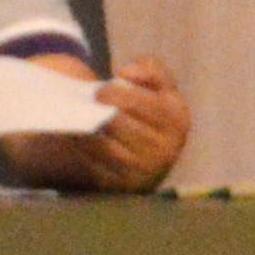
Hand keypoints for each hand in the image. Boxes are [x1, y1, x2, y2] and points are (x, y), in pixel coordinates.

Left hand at [44, 57, 191, 191]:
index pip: (136, 102)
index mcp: (177, 120)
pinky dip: (84, 150)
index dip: (113, 94)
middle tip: (87, 104)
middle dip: (97, 111)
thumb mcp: (162, 87)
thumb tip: (126, 73)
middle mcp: (165, 150)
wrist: (154, 153)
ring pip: (105, 146)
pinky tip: (78, 137)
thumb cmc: (154, 112)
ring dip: (87, 131)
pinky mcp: (125, 185)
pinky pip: (97, 166)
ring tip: (78, 118)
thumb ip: (150, 69)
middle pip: (117, 124)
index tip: (101, 90)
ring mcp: (145, 171)